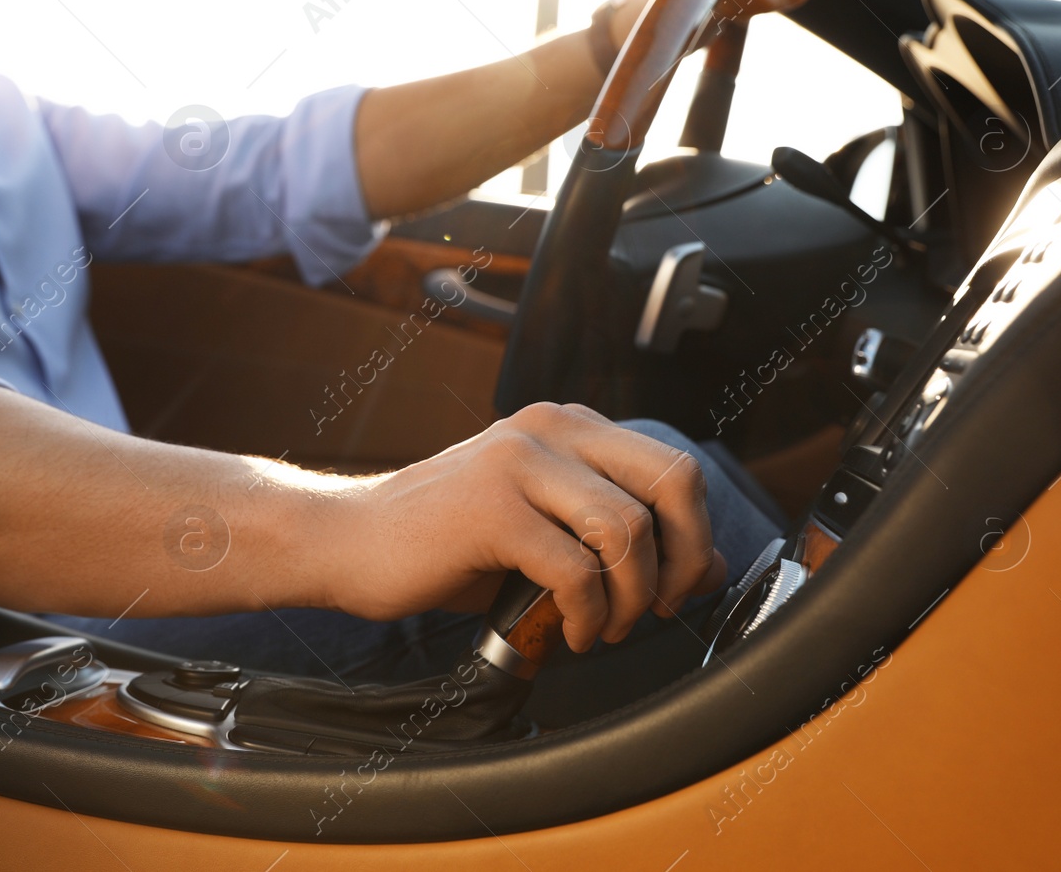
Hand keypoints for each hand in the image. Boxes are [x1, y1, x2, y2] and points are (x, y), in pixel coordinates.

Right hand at [320, 403, 725, 652]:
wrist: (349, 542)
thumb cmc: (447, 543)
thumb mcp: (547, 534)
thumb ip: (623, 542)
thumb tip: (711, 567)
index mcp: (567, 426)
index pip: (674, 466)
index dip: (694, 536)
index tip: (675, 588)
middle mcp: (549, 428)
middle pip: (672, 482)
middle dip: (682, 560)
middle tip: (658, 608)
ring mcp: (518, 462)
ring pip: (628, 530)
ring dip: (630, 599)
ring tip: (602, 629)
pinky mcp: (491, 508)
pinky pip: (576, 569)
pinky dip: (587, 616)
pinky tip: (567, 633)